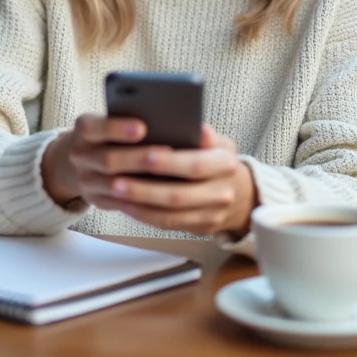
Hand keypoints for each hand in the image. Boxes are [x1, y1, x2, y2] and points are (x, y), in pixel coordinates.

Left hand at [42, 117, 255, 236]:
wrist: (241, 194)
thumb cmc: (218, 160)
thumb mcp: (219, 142)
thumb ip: (206, 135)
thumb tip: (198, 128)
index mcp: (225, 163)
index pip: (196, 164)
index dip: (169, 162)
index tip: (144, 155)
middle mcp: (223, 191)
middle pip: (179, 194)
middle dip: (145, 188)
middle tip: (116, 179)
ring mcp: (213, 214)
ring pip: (171, 214)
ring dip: (140, 204)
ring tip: (115, 192)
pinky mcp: (203, 228)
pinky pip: (169, 225)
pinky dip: (145, 215)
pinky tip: (127, 204)